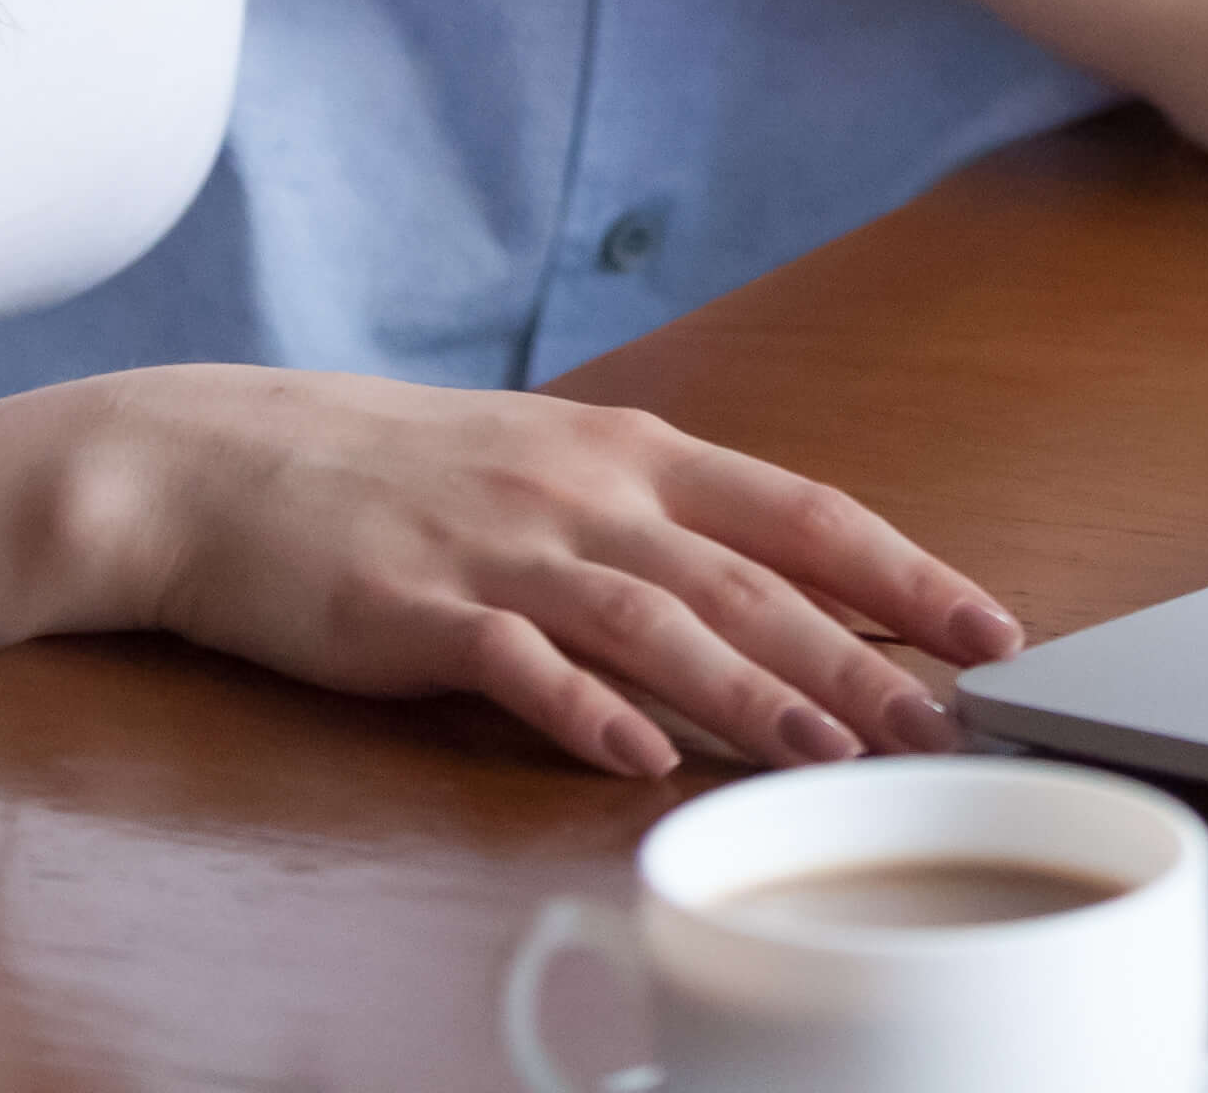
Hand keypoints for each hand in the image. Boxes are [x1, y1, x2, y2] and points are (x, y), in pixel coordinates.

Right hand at [56, 366, 1023, 779]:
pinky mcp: (413, 608)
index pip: (799, 509)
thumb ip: (654, 524)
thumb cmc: (393, 474)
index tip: (991, 625)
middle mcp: (581, 491)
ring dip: (747, 689)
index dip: (901, 569)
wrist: (216, 461)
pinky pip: (513, 662)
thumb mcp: (544, 470)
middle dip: (860, 654)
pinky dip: (581, 709)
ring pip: (652, 619)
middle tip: (947, 723)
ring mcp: (497, 548)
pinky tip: (636, 757)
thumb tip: (777, 591)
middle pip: (747, 576)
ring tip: (828, 752)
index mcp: (627, 451)